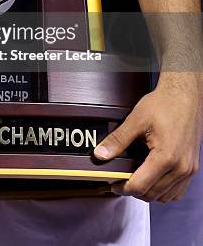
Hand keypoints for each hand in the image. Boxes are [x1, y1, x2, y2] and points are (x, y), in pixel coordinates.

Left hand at [94, 72, 201, 201]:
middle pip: (152, 194)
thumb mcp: (136, 120)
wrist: (184, 95)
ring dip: (150, 192)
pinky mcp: (192, 167)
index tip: (114, 184)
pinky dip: (164, 190)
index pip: (140, 186)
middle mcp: (181, 167)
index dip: (123, 188)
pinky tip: (153, 178)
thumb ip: (117, 140)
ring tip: (136, 178)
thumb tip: (101, 154)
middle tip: (122, 179)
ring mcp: (189, 169)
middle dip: (134, 190)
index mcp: (166, 156)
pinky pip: (178, 190)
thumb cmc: (165, 104)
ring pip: (166, 196)